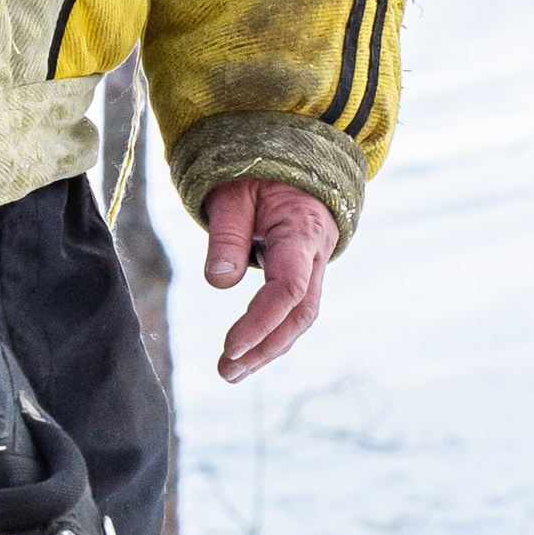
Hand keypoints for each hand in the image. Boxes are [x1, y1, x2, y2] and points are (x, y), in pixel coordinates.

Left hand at [202, 181, 335, 382]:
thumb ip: (226, 236)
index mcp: (302, 231)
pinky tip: (246, 353)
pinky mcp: (303, 272)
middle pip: (300, 313)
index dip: (261, 322)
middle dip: (265, 347)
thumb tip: (217, 282)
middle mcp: (316, 254)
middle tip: (227, 370)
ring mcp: (314, 266)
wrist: (292, 161)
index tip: (230, 347)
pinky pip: (292, 309)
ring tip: (231, 373)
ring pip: (299, 317)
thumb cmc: (259, 172)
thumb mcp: (233, 193)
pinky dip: (271, 333)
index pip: (288, 287)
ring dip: (267, 348)